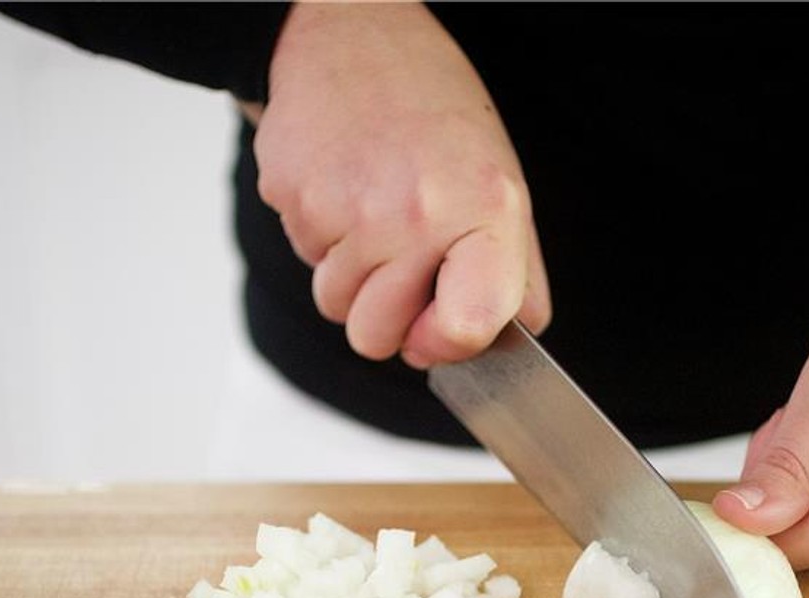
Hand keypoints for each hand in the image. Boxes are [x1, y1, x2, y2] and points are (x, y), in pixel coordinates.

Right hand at [248, 2, 550, 367]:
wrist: (354, 39)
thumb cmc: (436, 117)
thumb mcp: (502, 188)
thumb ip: (515, 277)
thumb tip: (508, 346)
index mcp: (483, 211)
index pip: (465, 328)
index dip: (447, 346)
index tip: (442, 328)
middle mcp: (415, 213)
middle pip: (376, 339)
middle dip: (384, 318)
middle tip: (400, 263)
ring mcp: (347, 208)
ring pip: (335, 306)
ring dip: (351, 277)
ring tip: (372, 214)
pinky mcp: (293, 197)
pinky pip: (304, 260)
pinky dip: (321, 239)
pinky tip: (343, 190)